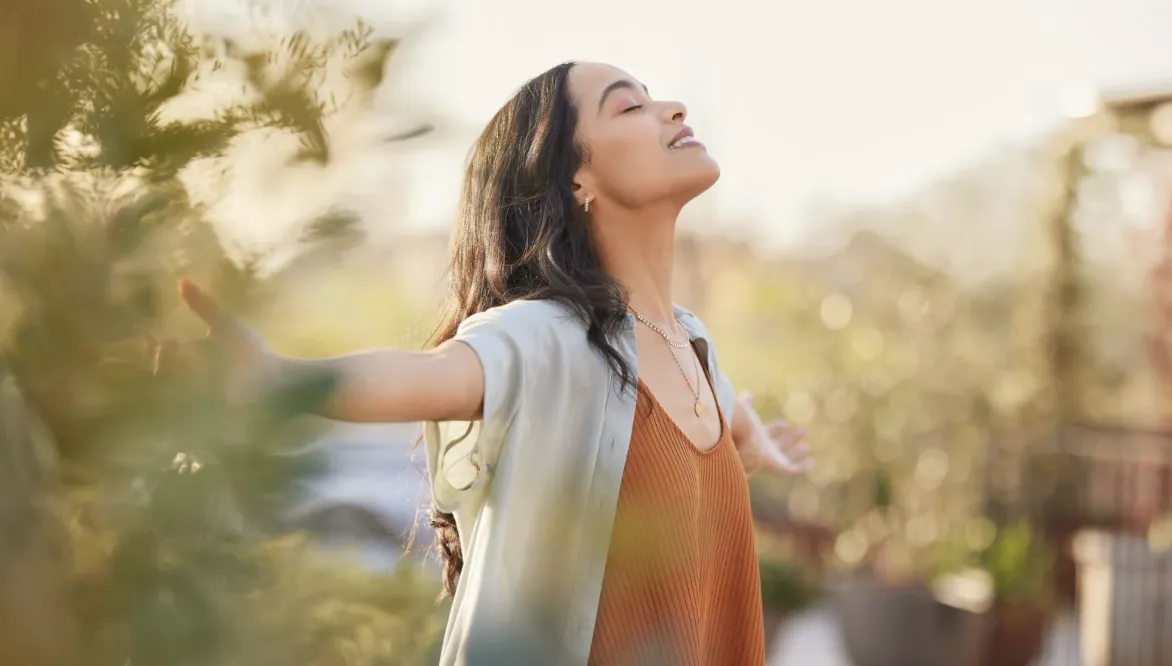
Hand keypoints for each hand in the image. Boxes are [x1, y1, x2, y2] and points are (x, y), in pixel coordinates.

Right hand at [150, 279, 276, 405]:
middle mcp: (186, 382)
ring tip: (195, 370)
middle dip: (165, 364)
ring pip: (169, 395)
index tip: (154, 340)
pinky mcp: (203, 422)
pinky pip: (182, 416)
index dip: (155, 349)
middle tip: (175, 353)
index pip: (161, 354)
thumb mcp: (227, 327)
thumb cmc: (252, 355)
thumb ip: (205, 306)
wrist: (279, 383)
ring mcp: (194, 403)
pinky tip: (201, 392)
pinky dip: (187, 404)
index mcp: (189, 359)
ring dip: (177, 382)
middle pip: (160, 375)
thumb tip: (181, 281)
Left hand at [736, 392, 812, 475]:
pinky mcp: (778, 467)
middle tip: (802, 431)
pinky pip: (793, 469)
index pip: (767, 433)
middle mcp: (762, 450)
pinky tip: (812, 461)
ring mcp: (770, 460)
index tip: (785, 423)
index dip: (776, 429)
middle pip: (778, 446)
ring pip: (786, 457)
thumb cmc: (740, 424)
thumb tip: (748, 393)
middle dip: (790, 439)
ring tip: (807, 447)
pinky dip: (803, 466)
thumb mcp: (744, 410)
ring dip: (797, 452)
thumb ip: (746, 403)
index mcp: (753, 437)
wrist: (739, 441)